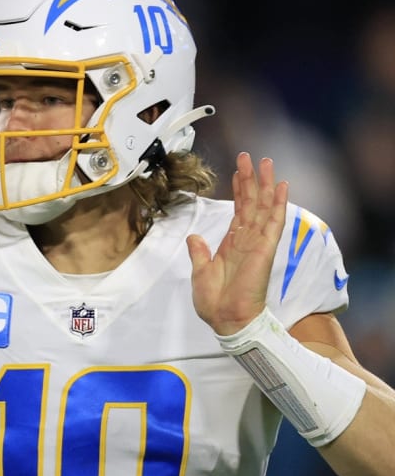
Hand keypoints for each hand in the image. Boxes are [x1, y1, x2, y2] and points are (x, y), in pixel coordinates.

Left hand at [186, 152, 287, 334]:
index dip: (239, 190)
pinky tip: (282, 186)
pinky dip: (278, 204)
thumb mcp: (200, 272)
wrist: (226, 319)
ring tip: (266, 162)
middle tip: (249, 156)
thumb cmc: (215, 302)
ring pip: (264, 207)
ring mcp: (258, 243)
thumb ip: (199, 253)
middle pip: (252, 203)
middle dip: (251, 179)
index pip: (239, 211)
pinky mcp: (265, 249)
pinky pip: (274, 222)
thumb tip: (194, 237)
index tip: (238, 171)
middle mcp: (247, 240)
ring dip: (266, 184)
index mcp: (232, 244)